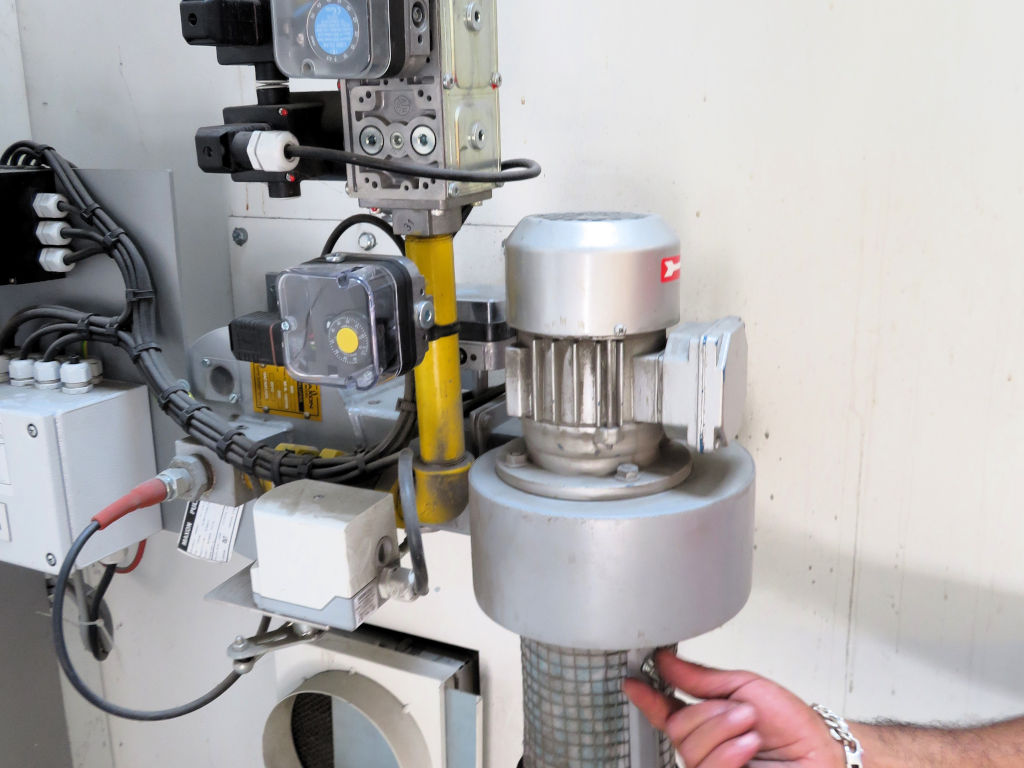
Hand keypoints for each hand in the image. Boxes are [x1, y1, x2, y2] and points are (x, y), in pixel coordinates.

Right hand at [624, 649, 843, 767]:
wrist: (823, 757)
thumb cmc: (795, 728)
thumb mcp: (746, 688)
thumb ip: (702, 678)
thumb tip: (667, 661)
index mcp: (708, 720)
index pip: (666, 710)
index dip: (647, 696)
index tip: (633, 681)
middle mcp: (707, 747)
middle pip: (678, 727)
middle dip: (710, 714)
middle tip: (741, 712)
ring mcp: (713, 767)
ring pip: (690, 747)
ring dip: (725, 731)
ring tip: (752, 730)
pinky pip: (707, 767)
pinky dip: (729, 753)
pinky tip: (748, 747)